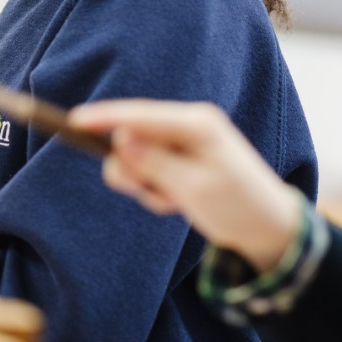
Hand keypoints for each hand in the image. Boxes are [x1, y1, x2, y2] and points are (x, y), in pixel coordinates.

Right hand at [69, 100, 302, 272]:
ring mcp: (182, 142)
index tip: (73, 121)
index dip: (105, 118)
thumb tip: (120, 143)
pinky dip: (154, 190)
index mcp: (196, 124)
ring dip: (145, 185)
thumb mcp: (194, 189)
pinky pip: (147, 170)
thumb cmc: (238, 205)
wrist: (268, 226)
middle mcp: (187, 125)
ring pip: (135, 158)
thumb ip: (155, 165)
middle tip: (155, 196)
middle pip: (131, 136)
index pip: (140, 115)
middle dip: (133, 171)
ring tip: (174, 202)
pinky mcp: (178, 159)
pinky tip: (178, 202)